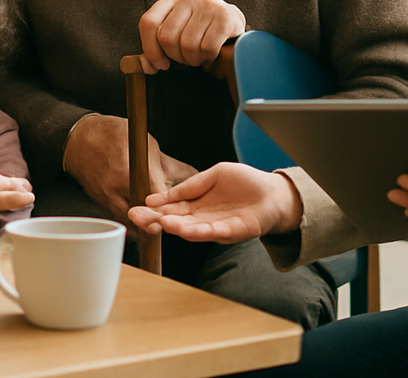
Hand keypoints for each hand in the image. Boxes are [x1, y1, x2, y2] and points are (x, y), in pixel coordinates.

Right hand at [62, 114, 196, 228]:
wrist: (78, 139)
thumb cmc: (110, 134)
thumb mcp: (143, 141)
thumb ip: (164, 164)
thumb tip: (191, 175)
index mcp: (129, 169)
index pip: (157, 196)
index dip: (172, 205)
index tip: (183, 208)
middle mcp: (116, 187)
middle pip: (145, 216)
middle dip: (161, 220)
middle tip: (174, 220)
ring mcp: (107, 198)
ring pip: (133, 223)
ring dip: (147, 224)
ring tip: (160, 221)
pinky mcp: (101, 204)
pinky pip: (121, 219)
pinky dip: (133, 221)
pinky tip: (143, 217)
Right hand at [128, 162, 302, 242]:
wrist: (272, 193)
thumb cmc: (243, 184)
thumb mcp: (212, 176)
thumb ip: (189, 186)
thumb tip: (160, 195)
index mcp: (197, 205)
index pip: (170, 209)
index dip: (153, 210)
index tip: (135, 210)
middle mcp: (204, 219)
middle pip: (178, 222)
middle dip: (158, 221)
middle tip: (138, 219)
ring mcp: (220, 226)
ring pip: (196, 229)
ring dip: (180, 228)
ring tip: (164, 223)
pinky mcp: (238, 230)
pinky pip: (220, 232)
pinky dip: (205, 231)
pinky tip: (192, 230)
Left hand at [138, 0, 245, 72]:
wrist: (234, 21)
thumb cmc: (202, 29)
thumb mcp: (178, 31)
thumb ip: (158, 47)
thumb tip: (147, 67)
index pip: (148, 23)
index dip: (150, 48)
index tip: (160, 64)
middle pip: (167, 37)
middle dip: (176, 57)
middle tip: (187, 58)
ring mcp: (207, 5)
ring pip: (187, 45)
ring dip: (193, 59)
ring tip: (200, 55)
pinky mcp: (225, 18)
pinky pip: (207, 48)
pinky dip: (208, 58)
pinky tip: (211, 54)